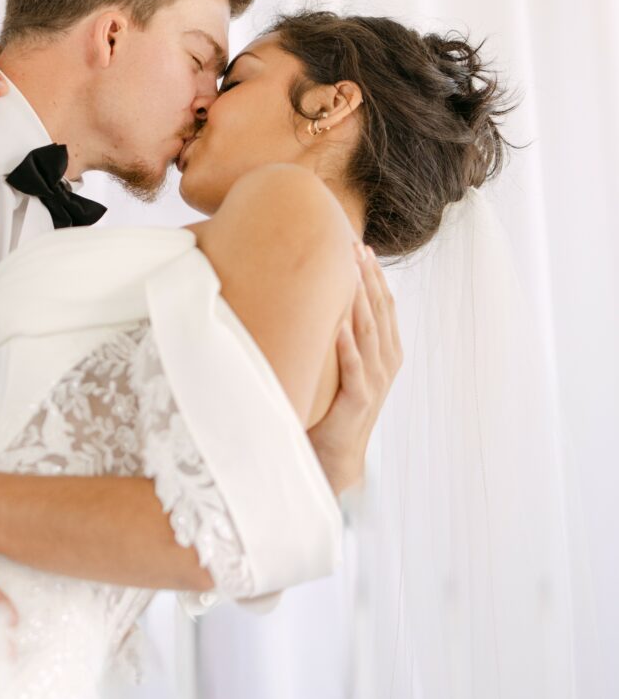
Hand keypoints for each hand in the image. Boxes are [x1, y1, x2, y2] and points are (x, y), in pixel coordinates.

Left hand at [308, 242, 402, 494]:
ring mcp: (375, 381)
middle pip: (380, 310)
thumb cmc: (333, 403)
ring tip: (349, 270)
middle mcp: (386, 362)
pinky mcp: (360, 400)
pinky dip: (347, 344)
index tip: (360, 245)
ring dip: (360, 299)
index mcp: (386, 351)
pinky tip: (338, 324)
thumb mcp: (342, 364)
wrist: (337, 454)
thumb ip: (339, 335)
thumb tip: (312, 296)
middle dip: (368, 276)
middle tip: (354, 245)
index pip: (384, 304)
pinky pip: (354, 367)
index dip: (374, 274)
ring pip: (370, 331)